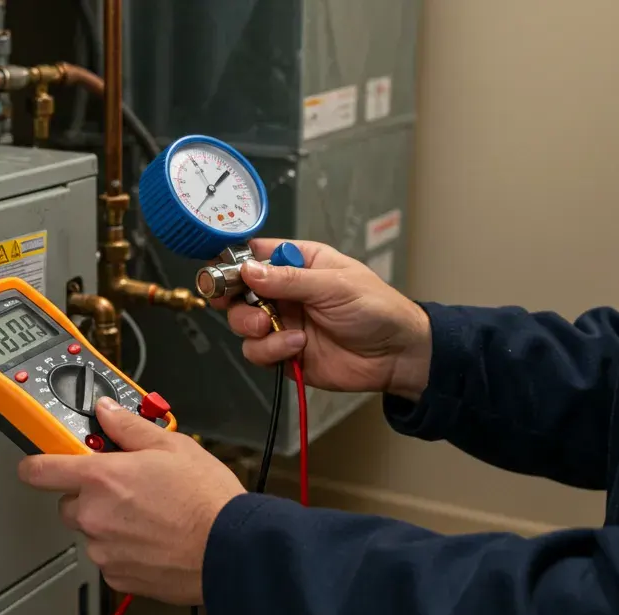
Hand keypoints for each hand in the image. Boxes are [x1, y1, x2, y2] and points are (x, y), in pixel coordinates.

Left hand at [17, 397, 244, 605]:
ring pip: (92, 533)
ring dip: (110, 524)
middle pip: (69, 504)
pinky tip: (155, 540)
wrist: (230, 550)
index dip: (36, 464)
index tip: (38, 463)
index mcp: (101, 478)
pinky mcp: (119, 577)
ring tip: (151, 517)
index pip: (40, 470)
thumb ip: (129, 428)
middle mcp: (94, 516)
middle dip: (90, 496)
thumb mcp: (172, 446)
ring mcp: (104, 550)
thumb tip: (107, 412)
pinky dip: (126, 551)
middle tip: (126, 489)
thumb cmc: (206, 500)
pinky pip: (110, 559)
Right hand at [211, 239, 431, 399]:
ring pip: (243, 324)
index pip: (255, 255)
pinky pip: (258, 352)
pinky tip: (298, 346)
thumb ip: (289, 280)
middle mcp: (285, 292)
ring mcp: (283, 322)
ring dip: (252, 327)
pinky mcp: (284, 352)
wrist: (396, 355)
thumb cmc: (376, 308)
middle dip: (235, 300)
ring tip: (274, 329)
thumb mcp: (334, 285)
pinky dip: (271, 351)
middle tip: (249, 307)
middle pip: (239, 291)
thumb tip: (248, 270)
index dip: (234, 262)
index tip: (223, 273)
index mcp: (298, 263)